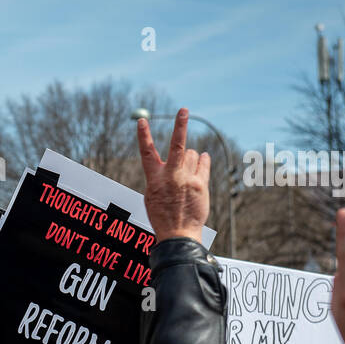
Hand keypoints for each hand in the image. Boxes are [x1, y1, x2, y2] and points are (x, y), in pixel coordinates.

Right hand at [136, 108, 210, 243]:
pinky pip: (203, 163)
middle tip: (184, 110)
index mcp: (154, 179)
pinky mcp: (201, 184)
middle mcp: (171, 176)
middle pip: (178, 145)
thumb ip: (161, 176)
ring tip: (186, 171)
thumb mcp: (152, 195)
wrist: (178, 234)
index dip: (144, 135)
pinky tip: (202, 159)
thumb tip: (173, 161)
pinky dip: (202, 161)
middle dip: (180, 125)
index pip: (147, 153)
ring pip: (192, 155)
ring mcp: (187, 179)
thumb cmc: (163, 215)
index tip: (141, 121)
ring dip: (190, 157)